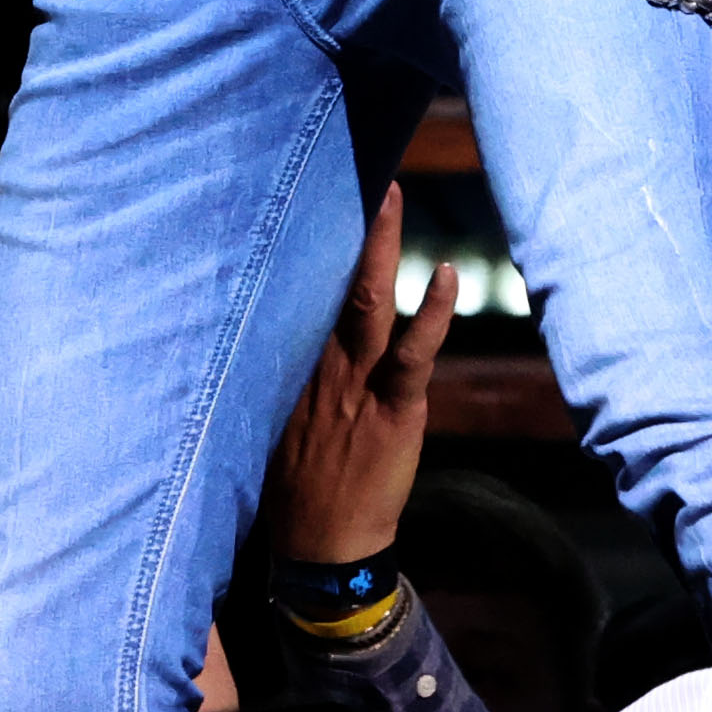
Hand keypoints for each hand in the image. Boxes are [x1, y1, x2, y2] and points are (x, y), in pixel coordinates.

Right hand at [263, 184, 458, 567]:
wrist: (323, 546)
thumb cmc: (293, 484)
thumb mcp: (263, 419)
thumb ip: (273, 372)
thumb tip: (267, 330)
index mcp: (284, 361)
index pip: (292, 284)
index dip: (301, 236)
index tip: (305, 186)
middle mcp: (315, 361)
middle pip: (327, 277)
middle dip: (342, 222)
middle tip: (355, 166)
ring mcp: (355, 383)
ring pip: (369, 300)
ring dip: (381, 246)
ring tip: (390, 193)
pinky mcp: (395, 408)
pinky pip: (414, 352)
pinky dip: (435, 312)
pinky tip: (448, 275)